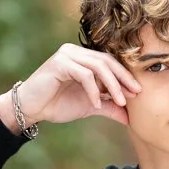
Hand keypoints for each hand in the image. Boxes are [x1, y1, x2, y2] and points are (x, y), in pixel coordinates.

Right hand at [0, 43, 141, 131]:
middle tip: (135, 94)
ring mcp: (67, 54)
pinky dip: (93, 89)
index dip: (125, 76)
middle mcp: (76, 51)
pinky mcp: (59, 63)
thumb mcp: (89, 106)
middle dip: (123, 78)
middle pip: (107, 61)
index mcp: (83, 57)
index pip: (110, 62)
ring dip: (112, 85)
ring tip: (120, 102)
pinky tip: (96, 103)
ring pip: (98, 66)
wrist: (31, 109)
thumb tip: (130, 118)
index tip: (138, 93)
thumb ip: (108, 107)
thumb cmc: (57, 104)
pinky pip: (84, 74)